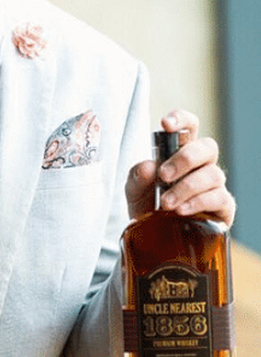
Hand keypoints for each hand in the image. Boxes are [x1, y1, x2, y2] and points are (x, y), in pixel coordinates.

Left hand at [125, 109, 234, 226]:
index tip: (166, 124)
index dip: (181, 119)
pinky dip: (198, 202)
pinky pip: (219, 198)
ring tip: (166, 202)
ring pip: (213, 174)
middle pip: (207, 147)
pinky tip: (181, 210)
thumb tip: (148, 167)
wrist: (154, 237)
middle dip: (185, 158)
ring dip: (186, 187)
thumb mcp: (133, 189)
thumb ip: (137, 176)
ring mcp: (214, 185)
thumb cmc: (147, 205)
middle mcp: (200, 165)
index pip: (189, 126)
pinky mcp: (222, 206)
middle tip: (163, 175)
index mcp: (179, 152)